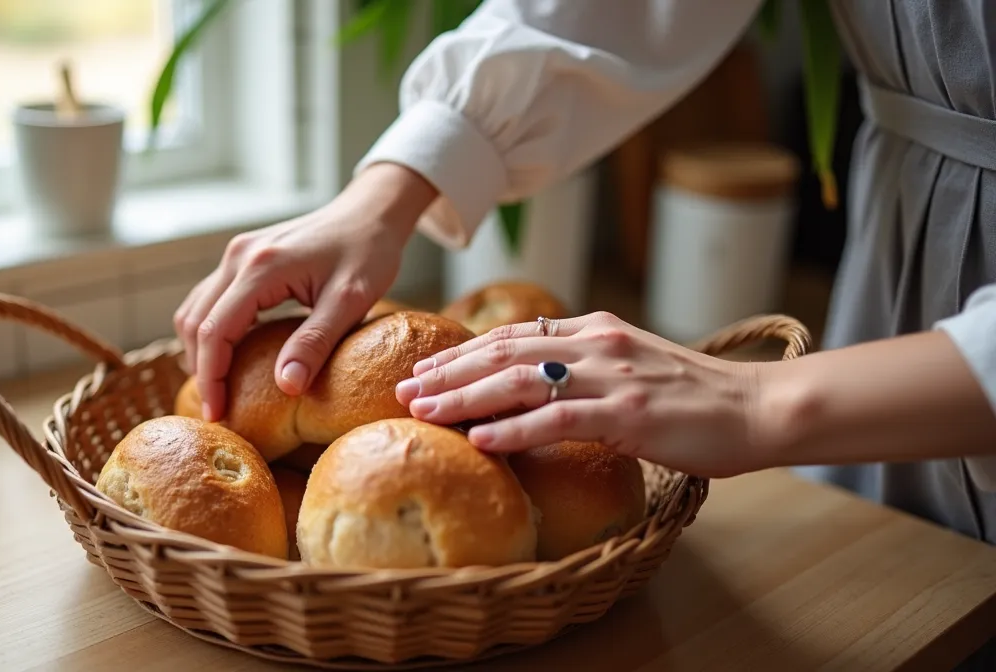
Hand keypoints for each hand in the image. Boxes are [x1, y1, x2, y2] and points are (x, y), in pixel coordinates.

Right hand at [174, 163, 437, 421]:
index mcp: (261, 268)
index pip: (215, 332)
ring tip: (220, 388)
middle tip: (217, 410)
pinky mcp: (243, 256)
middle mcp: (239, 256)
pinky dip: (211, 329)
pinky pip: (211, 298)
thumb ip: (315, 343)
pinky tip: (231, 355)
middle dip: (201, 369)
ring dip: (200, 350)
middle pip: (196, 322)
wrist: (371, 212)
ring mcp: (238, 253)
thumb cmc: (369, 253)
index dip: (211, 378)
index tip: (217, 415)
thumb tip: (286, 387)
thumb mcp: (350, 301)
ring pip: (196, 309)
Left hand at [393, 312, 765, 477]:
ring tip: (424, 413)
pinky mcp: (629, 414)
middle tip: (404, 391)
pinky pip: (558, 420)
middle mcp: (597, 344)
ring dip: (465, 398)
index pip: (512, 335)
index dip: (462, 352)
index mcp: (594, 330)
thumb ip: (583, 368)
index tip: (423, 370)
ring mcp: (612, 377)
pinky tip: (479, 440)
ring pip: (520, 381)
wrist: (758, 409)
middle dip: (448, 373)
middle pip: (503, 352)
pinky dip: (513, 430)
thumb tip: (530, 384)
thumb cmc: (694, 398)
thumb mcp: (631, 366)